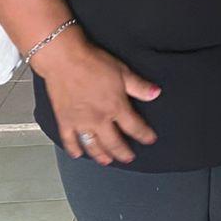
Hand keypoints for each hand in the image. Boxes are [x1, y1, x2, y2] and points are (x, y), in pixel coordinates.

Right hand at [38, 35, 159, 164]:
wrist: (64, 59)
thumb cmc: (92, 62)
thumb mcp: (122, 71)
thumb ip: (139, 86)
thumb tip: (155, 93)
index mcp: (115, 107)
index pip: (135, 127)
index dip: (144, 135)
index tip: (150, 139)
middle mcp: (99, 119)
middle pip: (114, 143)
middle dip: (124, 153)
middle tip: (129, 158)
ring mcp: (80, 122)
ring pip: (93, 146)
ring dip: (101, 156)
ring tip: (107, 160)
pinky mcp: (64, 120)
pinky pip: (69, 140)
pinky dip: (74, 149)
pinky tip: (78, 154)